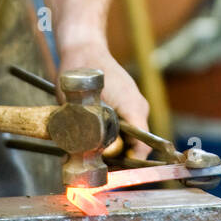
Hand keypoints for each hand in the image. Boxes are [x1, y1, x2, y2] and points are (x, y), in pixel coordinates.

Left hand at [58, 45, 151, 159]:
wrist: (83, 47)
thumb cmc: (80, 72)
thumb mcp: (77, 107)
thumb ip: (83, 134)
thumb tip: (81, 159)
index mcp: (133, 108)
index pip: (142, 147)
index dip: (128, 164)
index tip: (112, 174)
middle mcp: (139, 106)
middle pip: (136, 143)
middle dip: (117, 156)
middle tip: (96, 162)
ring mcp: (134, 103)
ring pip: (130, 134)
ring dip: (114, 145)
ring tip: (93, 149)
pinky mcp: (127, 101)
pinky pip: (126, 124)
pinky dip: (113, 133)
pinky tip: (95, 135)